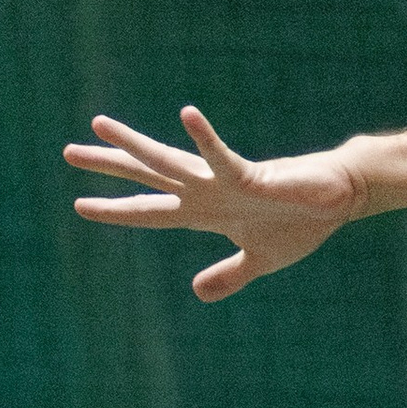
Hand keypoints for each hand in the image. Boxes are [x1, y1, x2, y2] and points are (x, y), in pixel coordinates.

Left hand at [66, 106, 361, 301]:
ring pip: (167, 161)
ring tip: (98, 124)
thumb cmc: (301, 224)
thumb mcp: (258, 260)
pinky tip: (186, 115)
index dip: (116, 209)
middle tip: (68, 152)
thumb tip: (197, 291)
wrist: (338, 200)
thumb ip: (228, 275)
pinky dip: (203, 139)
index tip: (80, 205)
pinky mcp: (249, 176)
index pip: (150, 209)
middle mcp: (205, 192)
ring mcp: (223, 181)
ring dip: (133, 145)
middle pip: (147, 176)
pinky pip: (221, 156)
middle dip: (109, 165)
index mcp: (205, 213)